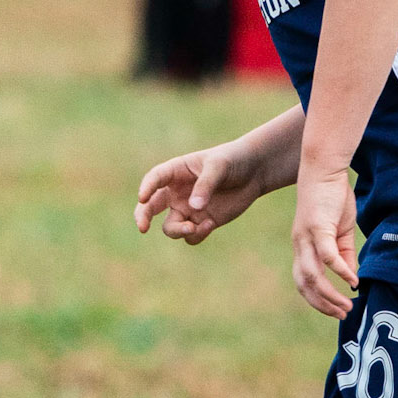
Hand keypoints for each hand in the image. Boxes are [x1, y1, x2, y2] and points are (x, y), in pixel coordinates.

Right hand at [135, 141, 262, 245]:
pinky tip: (211, 223)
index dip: (146, 188)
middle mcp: (177, 192)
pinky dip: (197, 235)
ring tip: (193, 227)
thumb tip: (194, 208)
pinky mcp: (202, 222)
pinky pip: (191, 236)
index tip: (142, 197)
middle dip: (143, 217)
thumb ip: (206, 185)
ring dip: (178, 230)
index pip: (155, 179)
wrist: (254, 172)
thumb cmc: (233, 160)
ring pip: (171, 227)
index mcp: (176, 172)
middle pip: (150, 207)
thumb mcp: (219, 166)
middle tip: (143, 228)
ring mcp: (188, 209)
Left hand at [291, 166, 357, 318]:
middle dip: (322, 304)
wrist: (324, 167)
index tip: (336, 311)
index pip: (304, 282)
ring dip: (330, 294)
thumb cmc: (332, 197)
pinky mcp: (317, 226)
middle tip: (342, 315)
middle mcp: (300, 245)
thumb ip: (345, 254)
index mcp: (303, 247)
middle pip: (304, 284)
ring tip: (347, 305)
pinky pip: (327, 255)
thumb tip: (351, 279)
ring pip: (313, 275)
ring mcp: (306, 237)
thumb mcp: (341, 231)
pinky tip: (353, 281)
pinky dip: (339, 271)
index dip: (318, 300)